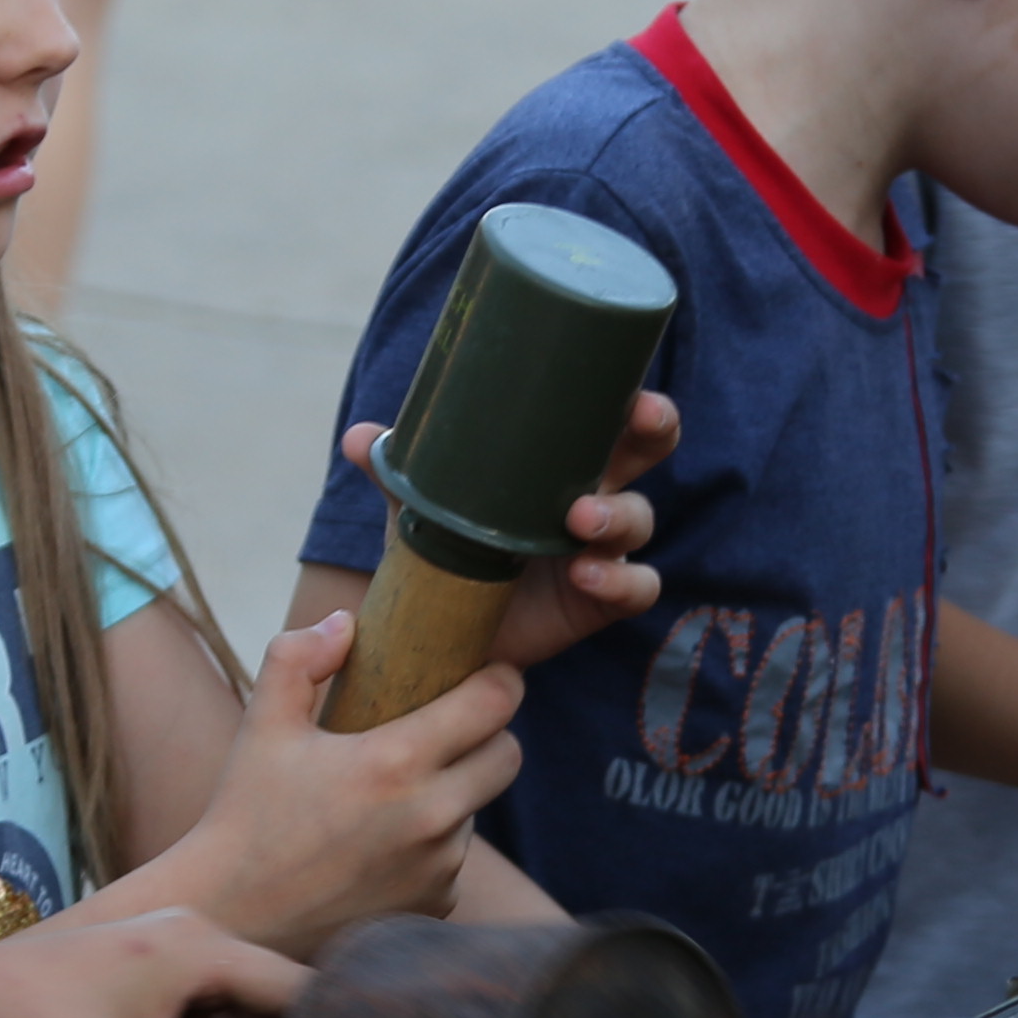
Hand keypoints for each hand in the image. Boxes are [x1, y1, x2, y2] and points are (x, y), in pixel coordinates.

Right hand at [169, 610, 519, 956]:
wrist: (231, 916)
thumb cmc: (244, 813)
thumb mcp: (263, 724)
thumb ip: (299, 656)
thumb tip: (346, 622)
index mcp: (395, 762)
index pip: (495, 703)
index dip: (499, 680)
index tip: (488, 675)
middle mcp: (430, 817)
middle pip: (508, 756)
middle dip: (488, 735)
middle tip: (450, 729)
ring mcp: (438, 868)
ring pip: (477, 809)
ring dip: (453, 794)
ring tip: (391, 797)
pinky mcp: (434, 906)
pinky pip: (454, 859)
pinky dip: (431, 847)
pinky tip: (380, 846)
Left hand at [334, 385, 677, 673]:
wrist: (438, 629)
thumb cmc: (442, 548)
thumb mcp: (419, 507)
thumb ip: (394, 473)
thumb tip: (360, 438)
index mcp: (560, 460)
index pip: (612, 416)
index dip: (634, 397)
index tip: (630, 388)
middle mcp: (592, 496)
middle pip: (649, 453)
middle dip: (657, 429)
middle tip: (643, 418)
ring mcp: (603, 550)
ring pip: (640, 521)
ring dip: (618, 515)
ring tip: (579, 521)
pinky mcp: (601, 602)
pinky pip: (636, 589)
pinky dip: (618, 581)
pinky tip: (585, 575)